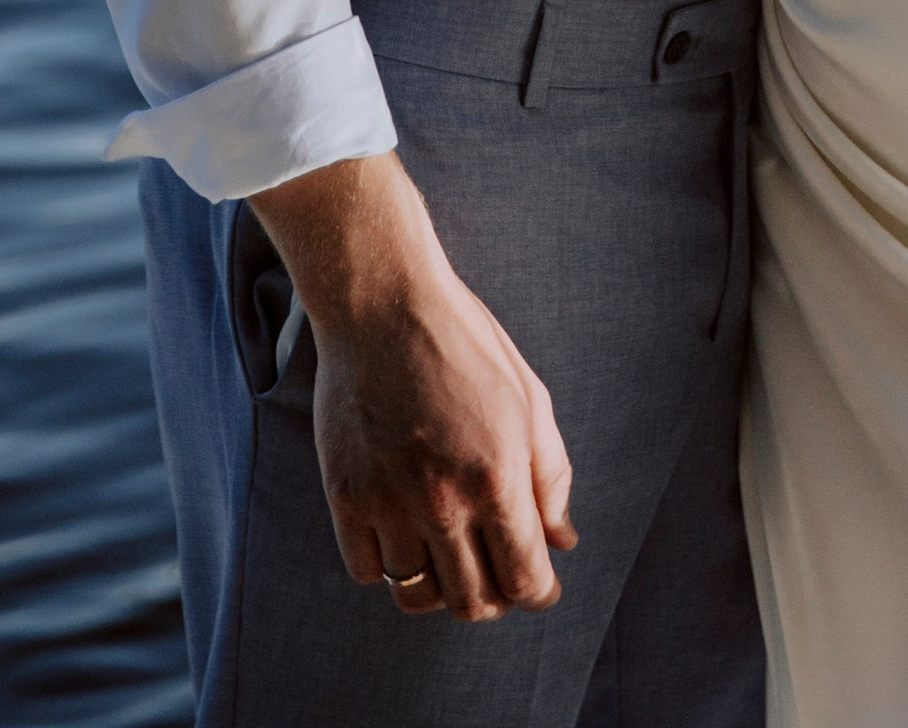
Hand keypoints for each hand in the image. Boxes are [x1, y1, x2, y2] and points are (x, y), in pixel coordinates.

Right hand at [252, 155, 575, 621]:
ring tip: (449, 556)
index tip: (540, 585)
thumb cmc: (463, 343)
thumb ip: (550, 477)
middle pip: (473, 603)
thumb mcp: (528, 397)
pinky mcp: (345, 498)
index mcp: (497, 475)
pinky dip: (389, 565)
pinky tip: (404, 532)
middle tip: (497, 574)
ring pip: (417, 596)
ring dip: (440, 586)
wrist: (381, 303)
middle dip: (495, 598)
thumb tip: (562, 541)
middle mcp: (443, 500)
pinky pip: (368, 572)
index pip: (526, 579)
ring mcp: (388, 503)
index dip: (540, 592)